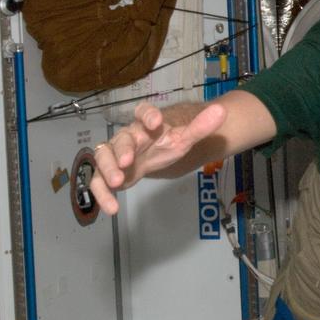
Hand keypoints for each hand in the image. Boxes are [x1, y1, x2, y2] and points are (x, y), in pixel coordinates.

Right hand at [89, 101, 227, 215]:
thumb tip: (221, 110)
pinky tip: (112, 209)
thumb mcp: (184, 138)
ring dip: (107, 169)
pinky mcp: (108, 174)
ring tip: (118, 182)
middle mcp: (127, 137)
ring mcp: (115, 155)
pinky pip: (98, 182)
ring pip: (103, 157)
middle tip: (126, 161)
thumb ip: (200, 126)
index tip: (156, 121)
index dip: (147, 115)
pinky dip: (103, 194)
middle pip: (120, 139)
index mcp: (146, 125)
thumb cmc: (166, 143)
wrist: (154, 152)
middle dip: (122, 149)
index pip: (143, 112)